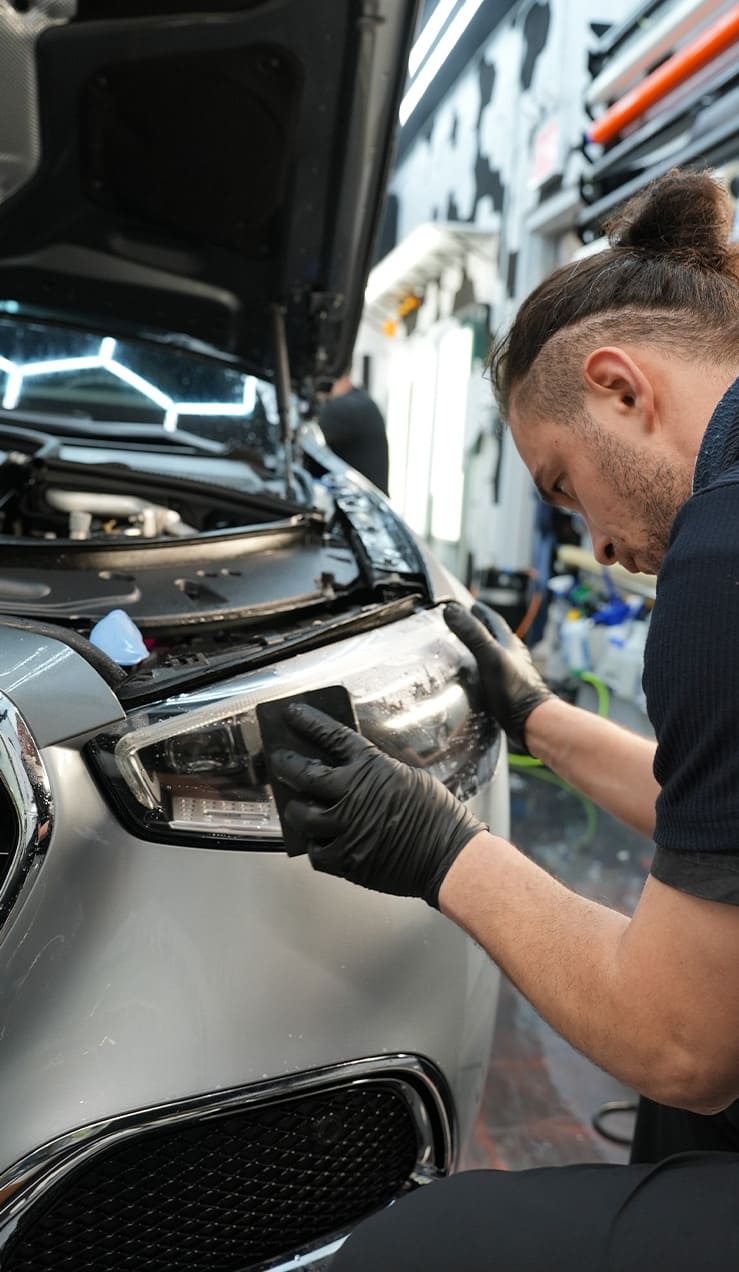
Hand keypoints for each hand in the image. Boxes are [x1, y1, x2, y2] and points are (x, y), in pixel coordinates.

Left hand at [270, 704, 484, 907]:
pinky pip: (315, 851)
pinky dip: (315, 845)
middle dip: (286, 764)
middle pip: (303, 774)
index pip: (331, 737)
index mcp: (371, 767)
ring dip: (297, 810)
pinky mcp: (346, 859)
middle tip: (280, 760)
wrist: (448, 856)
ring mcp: (345, 827)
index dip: (308, 723)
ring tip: (298, 808)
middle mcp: (352, 793)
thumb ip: (380, 769)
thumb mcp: (411, 776)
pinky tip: (320, 841)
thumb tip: (363, 763)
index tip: (292, 715)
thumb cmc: (438, 816)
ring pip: (301, 815)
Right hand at [444, 601, 552, 750]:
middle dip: (479, 629)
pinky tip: (472, 679)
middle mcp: (512, 656)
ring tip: (463, 651)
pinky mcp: (506, 691)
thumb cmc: (514, 689)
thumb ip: (472, 633)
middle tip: (463, 625)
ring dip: (479, 650)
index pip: (493, 620)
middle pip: (494, 636)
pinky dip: (480, 671)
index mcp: (509, 643)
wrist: (531, 721)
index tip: (469, 605)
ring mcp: (510, 673)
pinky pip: (491, 674)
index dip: (481, 611)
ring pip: (493, 655)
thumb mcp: (489, 656)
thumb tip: (452, 610)